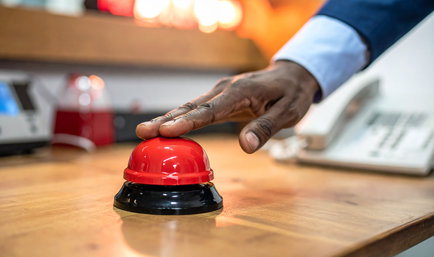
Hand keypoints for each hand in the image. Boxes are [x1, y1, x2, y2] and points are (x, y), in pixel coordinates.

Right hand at [136, 60, 319, 152]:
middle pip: (191, 107)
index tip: (167, 131)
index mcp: (241, 92)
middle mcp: (225, 89)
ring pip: (189, 107)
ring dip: (166, 119)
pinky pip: (196, 108)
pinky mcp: (219, 97)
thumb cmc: (291, 94)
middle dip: (166, 120)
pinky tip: (165, 128)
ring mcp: (220, 91)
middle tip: (142, 132)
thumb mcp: (288, 113)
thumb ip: (265, 128)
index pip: (210, 110)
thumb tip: (245, 147)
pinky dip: (178, 118)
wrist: (292, 76)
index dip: (188, 121)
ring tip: (144, 131)